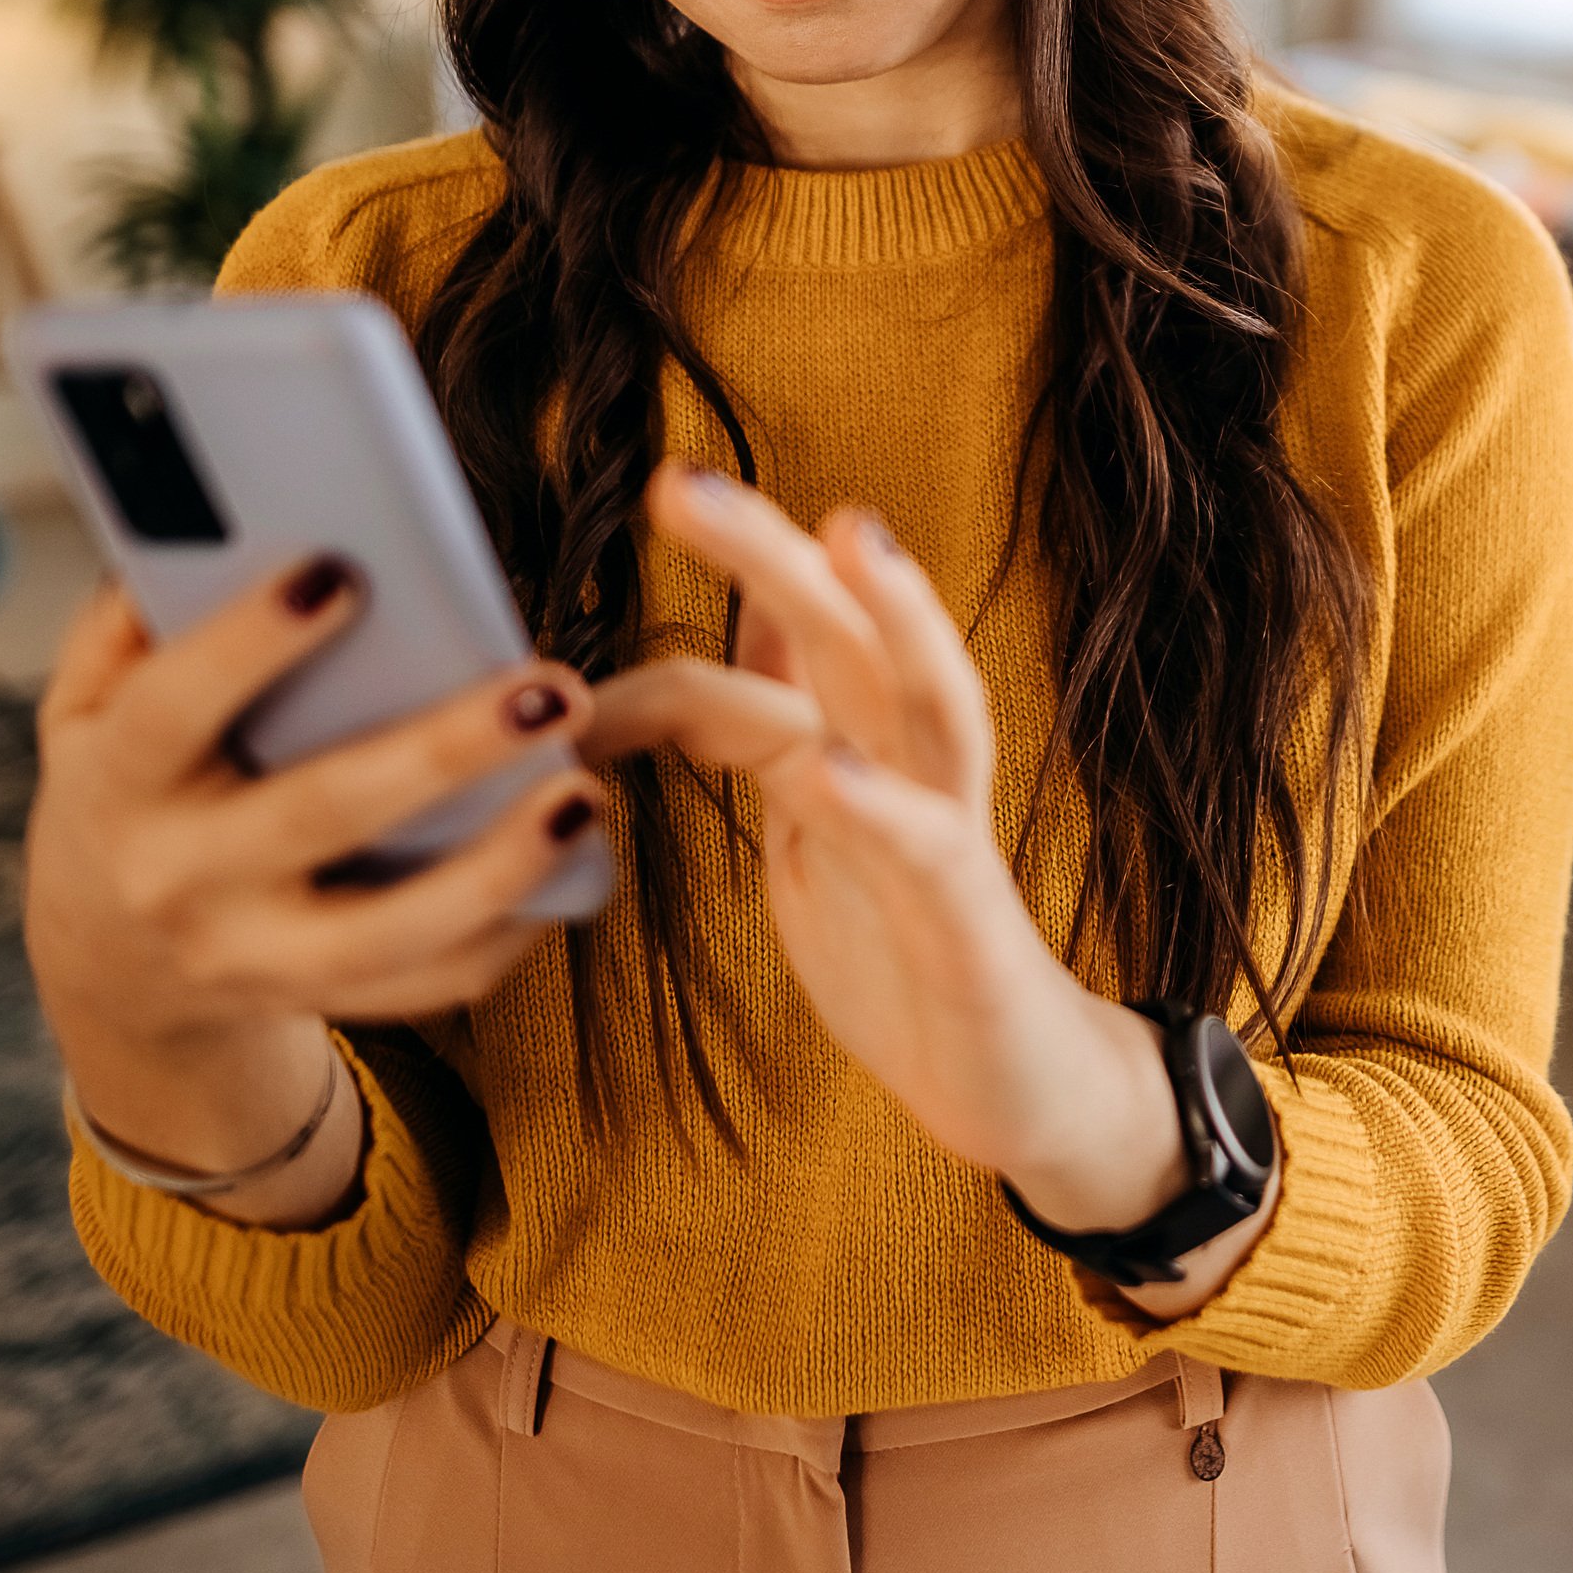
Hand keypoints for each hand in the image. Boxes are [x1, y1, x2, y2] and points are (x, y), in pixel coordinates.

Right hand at [22, 558, 605, 1224]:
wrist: (108, 970)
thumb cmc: (123, 794)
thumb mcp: (85, 710)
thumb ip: (128, 623)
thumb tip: (203, 520)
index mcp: (118, 786)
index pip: (171, 710)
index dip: (248, 645)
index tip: (340, 572)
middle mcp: (182, 880)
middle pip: (320, 815)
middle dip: (443, 751)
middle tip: (549, 688)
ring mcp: (251, 958)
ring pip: (390, 933)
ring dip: (500, 865)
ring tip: (581, 791)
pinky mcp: (317, 1003)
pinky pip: (429, 985)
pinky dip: (508, 931)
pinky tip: (571, 862)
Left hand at [591, 469, 1230, 1259]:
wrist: (1020, 1088)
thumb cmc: (910, 958)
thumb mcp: (819, 828)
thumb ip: (783, 724)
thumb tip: (753, 613)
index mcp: (856, 751)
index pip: (763, 665)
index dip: (662, 658)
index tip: (551, 682)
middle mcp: (910, 770)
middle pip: (852, 635)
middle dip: (772, 553)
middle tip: (682, 484)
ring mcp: (950, 837)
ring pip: (931, 699)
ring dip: (892, 617)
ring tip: (849, 540)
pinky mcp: (972, 924)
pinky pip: (930, 850)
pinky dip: (879, 806)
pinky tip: (831, 770)